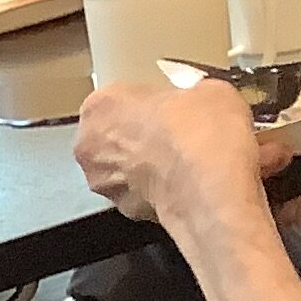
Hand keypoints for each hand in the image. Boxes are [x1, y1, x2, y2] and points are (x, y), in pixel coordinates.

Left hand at [74, 78, 292, 226]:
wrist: (211, 189)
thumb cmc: (201, 134)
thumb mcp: (210, 90)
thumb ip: (191, 94)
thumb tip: (201, 99)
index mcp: (101, 105)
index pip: (120, 97)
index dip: (150, 101)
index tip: (172, 105)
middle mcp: (89, 145)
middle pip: (115, 133)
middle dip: (143, 133)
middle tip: (180, 131)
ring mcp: (101, 181)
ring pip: (123, 166)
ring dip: (147, 163)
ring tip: (185, 158)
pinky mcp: (121, 209)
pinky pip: (138, 192)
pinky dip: (157, 188)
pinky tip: (184, 181)